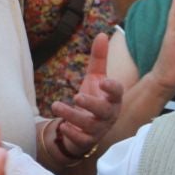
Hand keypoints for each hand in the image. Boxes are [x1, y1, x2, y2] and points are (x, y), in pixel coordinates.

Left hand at [40, 34, 123, 167]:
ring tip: (56, 105)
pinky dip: (71, 133)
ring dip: (72, 116)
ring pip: (89, 126)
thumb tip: (102, 33)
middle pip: (104, 111)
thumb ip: (99, 58)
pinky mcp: (86, 140)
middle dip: (92, 104)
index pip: (117, 93)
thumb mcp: (95, 78)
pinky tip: (62, 126)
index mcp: (112, 98)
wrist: (84, 127)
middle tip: (77, 96)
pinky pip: (81, 140)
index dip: (113, 88)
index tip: (104, 81)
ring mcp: (98, 129)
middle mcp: (108, 115)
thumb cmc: (94, 98)